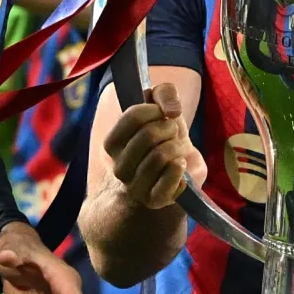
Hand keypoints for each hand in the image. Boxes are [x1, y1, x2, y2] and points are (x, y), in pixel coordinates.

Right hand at [102, 84, 204, 208]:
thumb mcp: (163, 105)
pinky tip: (180, 165)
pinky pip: (169, 179)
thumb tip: (171, 111)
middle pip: (148, 135)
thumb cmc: (166, 133)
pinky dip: (180, 168)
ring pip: (161, 156)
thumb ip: (165, 93)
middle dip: (169, 128)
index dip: (154, 109)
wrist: (181, 165)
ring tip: (176, 149)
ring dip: (177, 147)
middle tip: (172, 133)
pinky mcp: (154, 200)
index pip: (132, 117)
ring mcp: (135, 186)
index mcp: (112, 143)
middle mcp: (118, 167)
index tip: (162, 113)